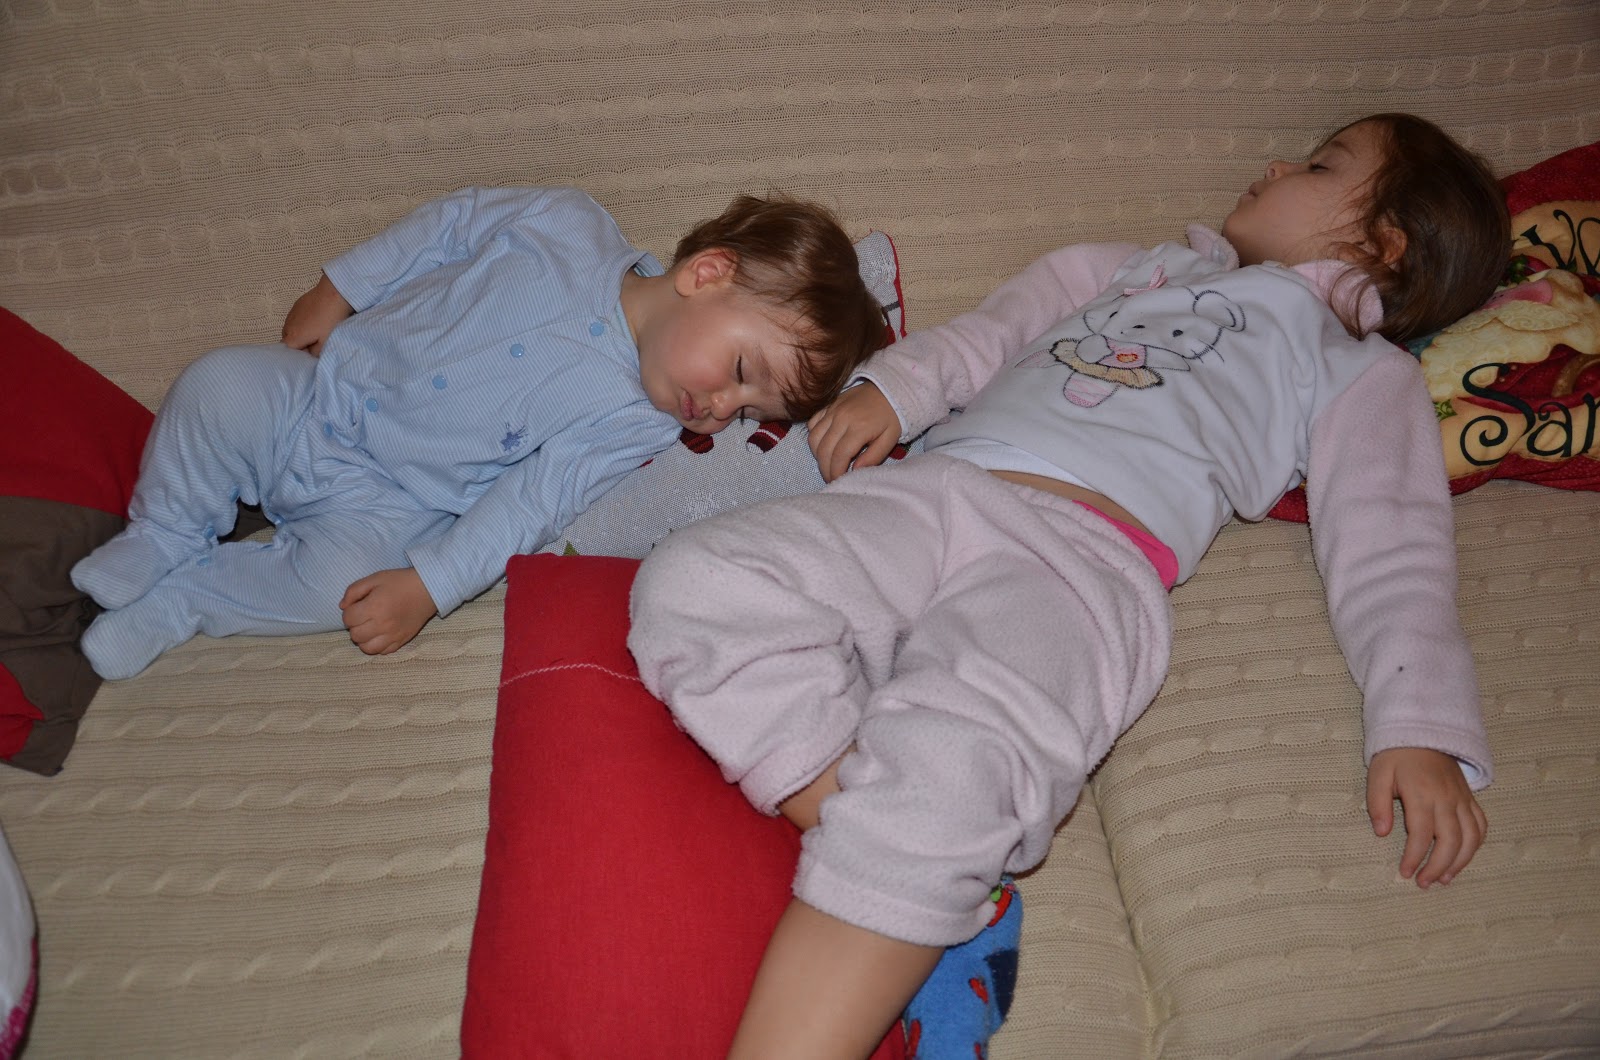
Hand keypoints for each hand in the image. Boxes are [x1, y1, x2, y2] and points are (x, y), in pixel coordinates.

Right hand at [282, 272, 353, 355]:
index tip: (311, 354)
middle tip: (317, 344)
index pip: (288, 353)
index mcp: (292, 337)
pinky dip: (304, 323)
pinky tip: (318, 320)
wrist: (334, 293)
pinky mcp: (297, 305)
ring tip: (318, 331)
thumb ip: (314, 354)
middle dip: (300, 345)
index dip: (300, 356)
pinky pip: (297, 319)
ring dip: (302, 333)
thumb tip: (310, 355)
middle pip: (289, 341)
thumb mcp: (325, 343)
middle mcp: (287, 326)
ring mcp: (291, 314)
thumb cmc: (330, 320)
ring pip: (293, 330)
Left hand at [339, 567, 437, 654]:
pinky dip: (377, 646)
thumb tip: (343, 607)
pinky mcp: (402, 641)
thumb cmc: (399, 582)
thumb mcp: (374, 578)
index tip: (357, 606)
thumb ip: (353, 591)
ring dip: (364, 639)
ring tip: (369, 628)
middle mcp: (382, 624)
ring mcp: (393, 635)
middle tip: (363, 617)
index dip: (348, 612)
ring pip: (366, 648)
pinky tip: (380, 635)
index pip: (348, 619)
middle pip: (355, 635)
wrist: (428, 589)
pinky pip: (383, 652)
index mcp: (374, 607)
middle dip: (355, 626)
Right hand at [807, 382, 901, 482]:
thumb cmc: (892, 416)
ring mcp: (832, 410)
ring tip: (828, 463)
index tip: (839, 481)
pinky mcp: (828, 405)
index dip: (836, 473)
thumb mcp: (890, 439)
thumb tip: (854, 471)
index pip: (839, 456)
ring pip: (813, 438)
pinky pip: (812, 423)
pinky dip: (815, 437)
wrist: (891, 387)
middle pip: (823, 450)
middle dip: (825, 469)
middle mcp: (841, 418)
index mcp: (859, 428)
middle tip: (832, 478)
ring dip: (818, 455)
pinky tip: (825, 444)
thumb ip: (873, 457)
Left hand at [1367, 746, 1487, 887]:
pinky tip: (1463, 857)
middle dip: (1438, 867)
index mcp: (1421, 794)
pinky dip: (1476, 845)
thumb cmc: (1396, 755)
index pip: (1422, 835)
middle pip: (1450, 842)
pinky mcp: (1470, 798)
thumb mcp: (1377, 774)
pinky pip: (1481, 825)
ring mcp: (1462, 799)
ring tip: (1445, 879)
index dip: (1414, 858)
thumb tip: (1381, 833)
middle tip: (1425, 883)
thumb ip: (1378, 804)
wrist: (1423, 731)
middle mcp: (1446, 799)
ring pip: (1471, 838)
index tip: (1405, 873)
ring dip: (1461, 862)